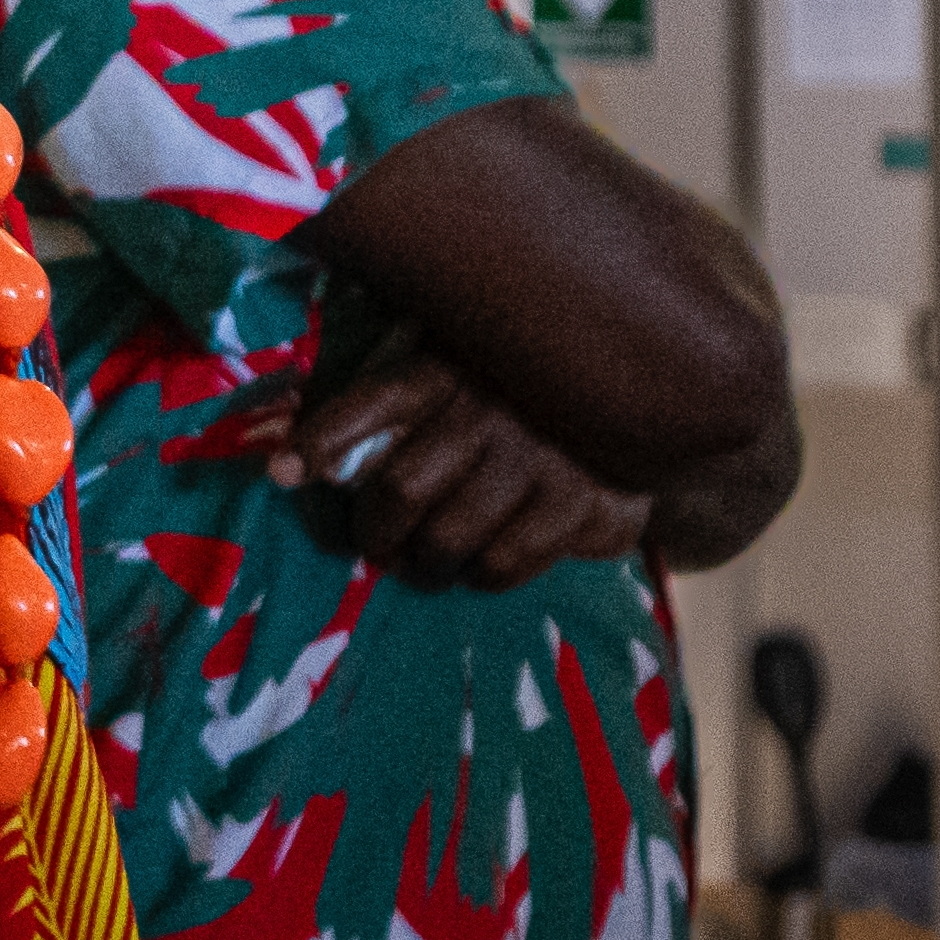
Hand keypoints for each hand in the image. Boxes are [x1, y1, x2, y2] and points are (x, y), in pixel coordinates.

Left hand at [266, 333, 657, 588]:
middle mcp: (489, 408)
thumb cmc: (528, 385)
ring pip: (448, 538)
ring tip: (419, 566)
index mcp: (450, 364)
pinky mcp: (578, 502)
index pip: (371, 402)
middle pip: (400, 490)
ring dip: (422, 565)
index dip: (320, 441)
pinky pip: (504, 563)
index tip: (282, 473)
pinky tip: (477, 568)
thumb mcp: (466, 362)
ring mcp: (537, 457)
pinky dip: (480, 576)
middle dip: (374, 532)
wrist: (656, 392)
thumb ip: (399, 399)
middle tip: (371, 546)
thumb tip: (289, 460)